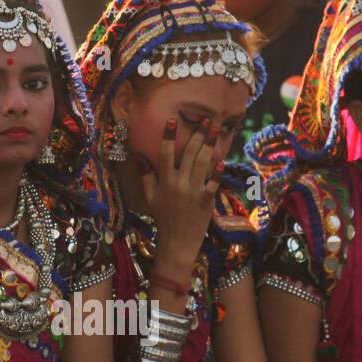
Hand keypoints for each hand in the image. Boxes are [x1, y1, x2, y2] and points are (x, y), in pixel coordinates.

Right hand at [139, 117, 219, 275]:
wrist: (177, 242)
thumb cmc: (163, 218)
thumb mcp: (150, 198)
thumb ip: (146, 176)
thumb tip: (139, 156)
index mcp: (164, 182)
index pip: (164, 154)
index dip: (168, 136)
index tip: (172, 120)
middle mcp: (178, 184)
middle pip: (188, 154)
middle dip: (197, 135)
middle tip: (206, 119)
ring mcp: (193, 192)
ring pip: (202, 164)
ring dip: (209, 145)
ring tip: (215, 130)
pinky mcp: (206, 201)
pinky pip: (213, 184)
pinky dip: (217, 172)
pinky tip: (222, 160)